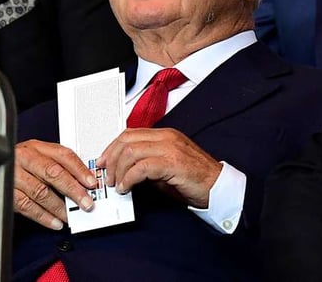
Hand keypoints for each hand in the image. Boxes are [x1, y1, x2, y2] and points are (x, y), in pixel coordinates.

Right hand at [13, 139, 96, 229]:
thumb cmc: (21, 164)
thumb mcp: (39, 157)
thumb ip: (59, 166)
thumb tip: (84, 182)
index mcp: (37, 147)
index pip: (63, 155)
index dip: (79, 169)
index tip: (91, 183)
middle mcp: (25, 158)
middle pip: (53, 173)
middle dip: (72, 190)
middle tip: (85, 202)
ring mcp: (14, 174)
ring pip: (41, 192)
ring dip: (59, 207)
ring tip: (70, 216)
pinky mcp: (6, 192)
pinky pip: (27, 206)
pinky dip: (43, 216)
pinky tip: (54, 221)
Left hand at [97, 128, 221, 208]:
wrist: (218, 186)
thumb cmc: (195, 179)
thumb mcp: (167, 167)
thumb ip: (147, 164)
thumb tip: (125, 171)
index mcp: (165, 135)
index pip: (130, 134)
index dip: (112, 147)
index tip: (103, 161)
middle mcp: (167, 137)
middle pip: (127, 140)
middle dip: (110, 158)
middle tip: (106, 175)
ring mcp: (170, 148)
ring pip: (131, 152)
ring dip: (118, 170)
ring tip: (117, 184)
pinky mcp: (172, 163)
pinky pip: (141, 167)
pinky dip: (129, 178)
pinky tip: (127, 187)